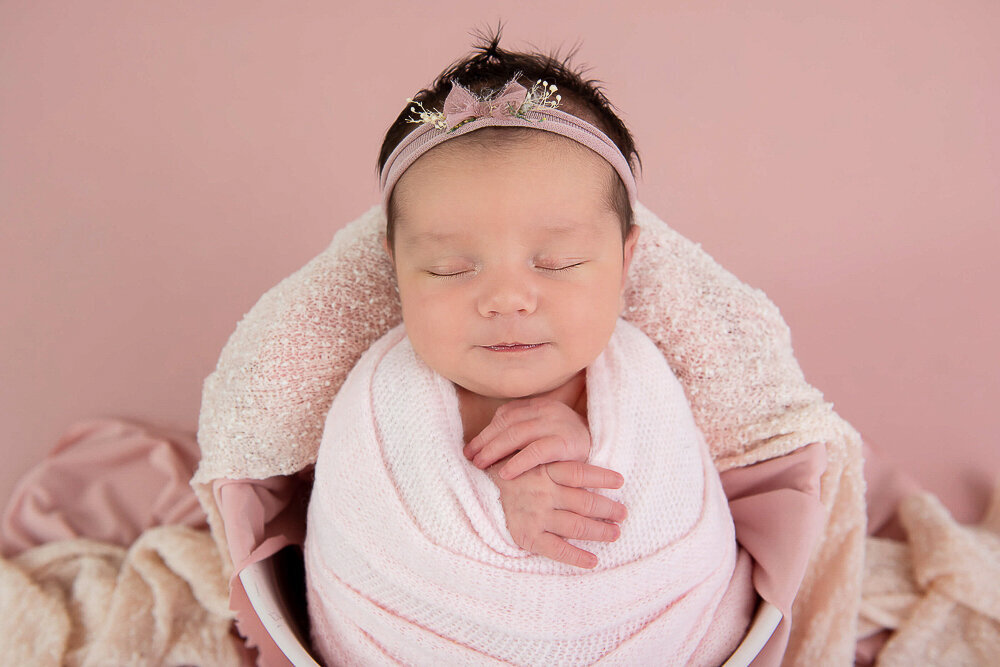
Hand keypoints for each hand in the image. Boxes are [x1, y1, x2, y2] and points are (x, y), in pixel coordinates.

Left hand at [463, 397, 590, 479]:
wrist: (605, 459)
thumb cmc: (567, 451)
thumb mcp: (544, 436)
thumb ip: (521, 434)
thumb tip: (484, 446)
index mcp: (540, 405)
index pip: (505, 414)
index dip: (485, 431)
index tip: (470, 449)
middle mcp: (548, 410)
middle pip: (507, 423)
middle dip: (485, 441)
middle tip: (470, 459)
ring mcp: (558, 424)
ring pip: (517, 434)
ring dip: (495, 450)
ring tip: (480, 465)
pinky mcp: (567, 442)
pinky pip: (537, 451)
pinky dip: (519, 462)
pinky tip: (505, 473)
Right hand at [490, 458, 627, 568]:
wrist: (476, 487)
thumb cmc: (511, 472)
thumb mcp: (531, 459)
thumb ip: (555, 463)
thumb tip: (588, 465)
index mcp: (546, 469)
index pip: (581, 473)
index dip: (603, 477)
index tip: (620, 482)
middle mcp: (543, 491)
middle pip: (585, 502)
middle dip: (608, 510)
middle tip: (622, 514)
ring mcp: (536, 514)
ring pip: (577, 526)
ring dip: (600, 532)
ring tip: (614, 534)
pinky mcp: (527, 535)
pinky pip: (557, 549)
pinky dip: (577, 557)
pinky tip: (592, 561)